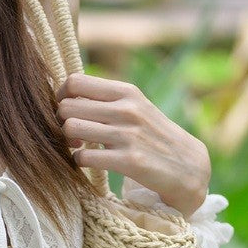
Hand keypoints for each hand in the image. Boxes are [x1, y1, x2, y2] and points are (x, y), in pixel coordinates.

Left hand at [56, 71, 210, 216]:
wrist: (187, 166)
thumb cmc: (153, 135)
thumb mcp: (136, 107)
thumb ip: (107, 99)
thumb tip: (67, 92)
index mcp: (126, 91)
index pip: (74, 82)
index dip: (60, 97)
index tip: (65, 111)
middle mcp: (127, 109)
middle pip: (67, 107)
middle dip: (60, 122)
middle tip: (70, 134)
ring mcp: (128, 135)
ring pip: (71, 129)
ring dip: (66, 142)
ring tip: (76, 148)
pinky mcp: (128, 161)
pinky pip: (84, 158)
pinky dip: (78, 162)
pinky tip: (86, 163)